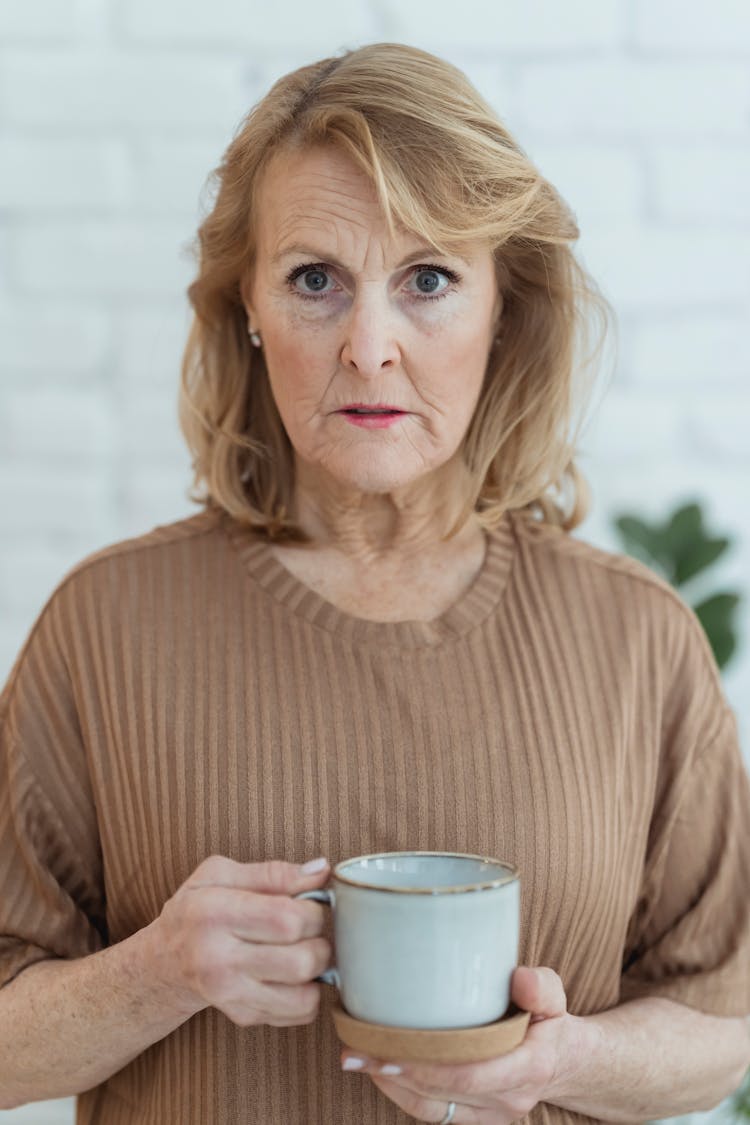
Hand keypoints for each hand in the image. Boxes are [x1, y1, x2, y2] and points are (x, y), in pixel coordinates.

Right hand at [145, 855, 331, 1027]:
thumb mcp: (219, 875)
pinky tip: (295, 974)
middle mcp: (219, 960)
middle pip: (301, 961)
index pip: (287, 920)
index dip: (313, 910)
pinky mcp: (243, 1016)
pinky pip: (299, 1014)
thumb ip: (273, 873)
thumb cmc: (196, 909)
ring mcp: (231, 995)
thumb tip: (321, 871)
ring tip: (305, 951)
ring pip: (304, 995)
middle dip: (321, 941)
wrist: (164, 961)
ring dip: (318, 971)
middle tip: (310, 930)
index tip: (309, 904)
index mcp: (214, 914)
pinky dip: (309, 993)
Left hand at [340, 967, 575, 1122]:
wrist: (565, 1063)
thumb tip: (520, 979)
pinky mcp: (476, 1118)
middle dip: (393, 1072)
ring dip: (390, 1085)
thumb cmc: (550, 1020)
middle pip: (442, 1091)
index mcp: (529, 1067)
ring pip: (432, 1106)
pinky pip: (434, 1113)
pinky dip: (402, 1093)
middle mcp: (508, 1099)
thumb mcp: (554, 995)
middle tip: (352, 1049)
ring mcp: (491, 1114)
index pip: (471, 1073)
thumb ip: (541, 985)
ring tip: (355, 1058)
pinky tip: (378, 1071)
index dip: (425, 1065)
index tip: (386, 1050)